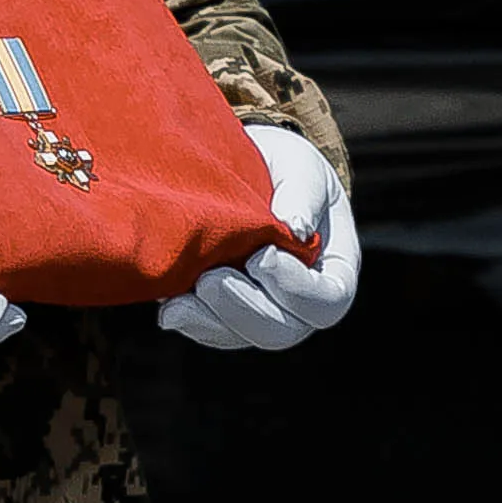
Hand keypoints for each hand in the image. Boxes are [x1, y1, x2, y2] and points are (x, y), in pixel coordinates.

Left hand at [159, 125, 364, 352]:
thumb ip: (303, 192)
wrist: (240, 168)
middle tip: (209, 280)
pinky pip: (210, 331)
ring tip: (179, 300)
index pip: (328, 300)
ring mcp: (261, 310)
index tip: (261, 257)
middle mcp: (301, 300)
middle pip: (282, 330)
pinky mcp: (222, 312)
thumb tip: (295, 227)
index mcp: (332, 269)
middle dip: (243, 309)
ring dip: (209, 321)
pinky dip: (189, 321)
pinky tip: (169, 305)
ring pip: (241, 336)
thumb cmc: (279, 168)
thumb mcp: (299, 165)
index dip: (295, 289)